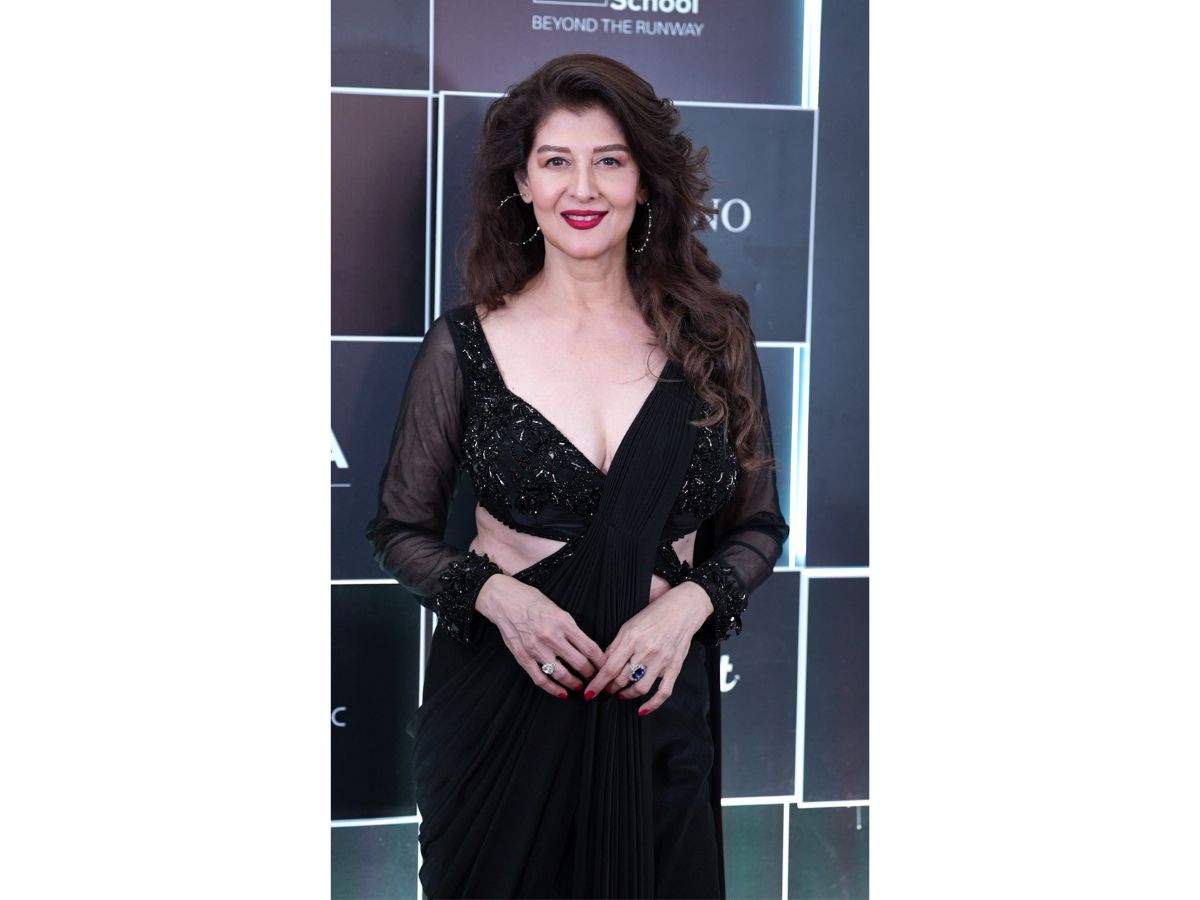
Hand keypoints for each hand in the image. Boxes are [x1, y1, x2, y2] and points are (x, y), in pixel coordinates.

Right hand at [476, 574, 606, 698]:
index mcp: (563, 621)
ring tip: (581, 686)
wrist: (503, 600)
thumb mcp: (558, 608)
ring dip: (575, 683)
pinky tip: (562, 693)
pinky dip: (553, 689)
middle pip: (579, 663)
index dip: (600, 661)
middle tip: (596, 678)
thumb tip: (585, 645)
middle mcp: (551, 636)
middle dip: (591, 674)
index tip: (605, 666)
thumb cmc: (531, 600)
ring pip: (562, 674)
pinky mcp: (523, 657)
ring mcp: (536, 649)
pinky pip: (541, 679)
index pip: (590, 647)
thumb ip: (570, 627)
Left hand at [582, 582, 712, 715]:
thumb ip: (615, 645)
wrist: (682, 609)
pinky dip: (652, 705)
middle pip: (622, 679)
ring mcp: (662, 660)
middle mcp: (646, 650)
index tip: (589, 693)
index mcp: (632, 638)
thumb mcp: (629, 625)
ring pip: (639, 688)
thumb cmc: (653, 615)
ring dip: (626, 695)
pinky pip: (663, 692)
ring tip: (620, 694)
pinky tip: (641, 710)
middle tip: (605, 690)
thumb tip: (600, 664)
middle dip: (610, 688)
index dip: (598, 683)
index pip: (610, 667)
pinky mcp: (674, 667)